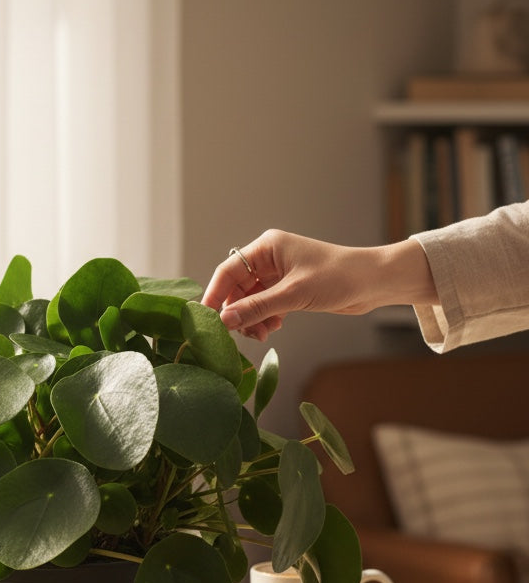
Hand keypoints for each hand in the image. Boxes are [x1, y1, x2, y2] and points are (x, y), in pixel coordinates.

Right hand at [202, 230, 436, 340]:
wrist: (374, 283)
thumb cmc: (339, 277)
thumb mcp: (294, 294)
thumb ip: (257, 308)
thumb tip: (225, 320)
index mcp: (267, 248)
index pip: (228, 270)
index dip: (215, 294)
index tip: (207, 318)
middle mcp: (270, 259)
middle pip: (237, 288)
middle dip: (237, 312)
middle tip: (238, 334)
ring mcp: (279, 275)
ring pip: (251, 300)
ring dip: (251, 319)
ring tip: (260, 335)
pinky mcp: (290, 290)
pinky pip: (265, 307)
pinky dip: (264, 320)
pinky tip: (272, 330)